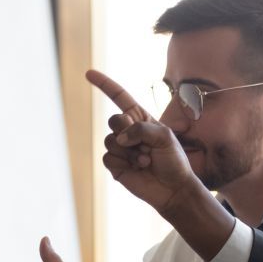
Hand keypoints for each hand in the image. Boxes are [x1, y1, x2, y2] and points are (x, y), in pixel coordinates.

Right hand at [87, 70, 200, 214]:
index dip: (104, 85)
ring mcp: (120, 148)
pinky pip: (107, 156)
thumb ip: (141, 129)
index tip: (88, 73)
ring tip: (145, 160)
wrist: (172, 188)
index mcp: (141, 119)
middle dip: (126, 130)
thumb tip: (119, 138)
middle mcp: (128, 131)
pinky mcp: (114, 164)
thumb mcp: (165, 137)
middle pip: (113, 120)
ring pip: (109, 140)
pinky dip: (122, 162)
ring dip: (129, 151)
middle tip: (144, 144)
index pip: (119, 97)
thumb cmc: (173, 160)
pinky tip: (137, 168)